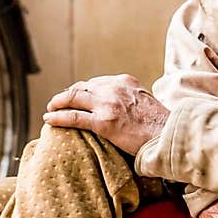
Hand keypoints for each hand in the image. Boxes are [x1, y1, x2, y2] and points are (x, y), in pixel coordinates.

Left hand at [43, 74, 169, 156]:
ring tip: (50, 109)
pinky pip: (73, 117)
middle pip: (82, 88)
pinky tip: (49, 119)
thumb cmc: (161, 125)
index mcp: (125, 81)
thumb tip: (123, 108)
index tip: (75, 97)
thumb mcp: (146, 101)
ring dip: (58, 103)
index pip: (96, 82)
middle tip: (57, 102)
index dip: (82, 90)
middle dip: (68, 95)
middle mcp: (114, 88)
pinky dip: (58, 117)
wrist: (168, 136)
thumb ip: (130, 99)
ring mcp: (107, 104)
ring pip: (73, 99)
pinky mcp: (103, 122)